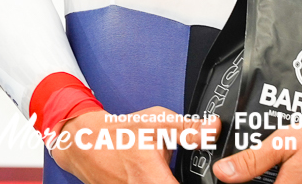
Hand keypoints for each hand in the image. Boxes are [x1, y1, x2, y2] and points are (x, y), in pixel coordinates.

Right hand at [47, 107, 220, 183]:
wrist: (88, 143)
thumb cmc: (120, 134)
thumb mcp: (158, 123)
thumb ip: (189, 129)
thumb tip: (213, 129)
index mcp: (154, 181)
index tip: (207, 178)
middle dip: (186, 180)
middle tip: (180, 166)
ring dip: (169, 178)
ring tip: (164, 167)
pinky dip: (159, 180)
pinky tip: (157, 171)